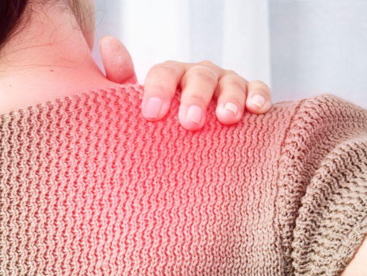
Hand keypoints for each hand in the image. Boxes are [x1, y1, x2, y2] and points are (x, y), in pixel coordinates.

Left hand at [98, 37, 272, 129]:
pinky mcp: (249, 95)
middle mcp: (198, 75)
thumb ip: (121, 80)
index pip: (163, 73)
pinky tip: (256, 109)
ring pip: (230, 82)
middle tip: (190, 122)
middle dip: (195, 98)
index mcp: (170, 76)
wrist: (186, 142)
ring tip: (226, 119)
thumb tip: (108, 42)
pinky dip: (258, 97)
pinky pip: (258, 90)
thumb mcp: (134, 108)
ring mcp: (225, 83)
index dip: (157, 91)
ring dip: (230, 98)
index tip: (152, 115)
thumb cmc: (159, 126)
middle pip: (198, 77)